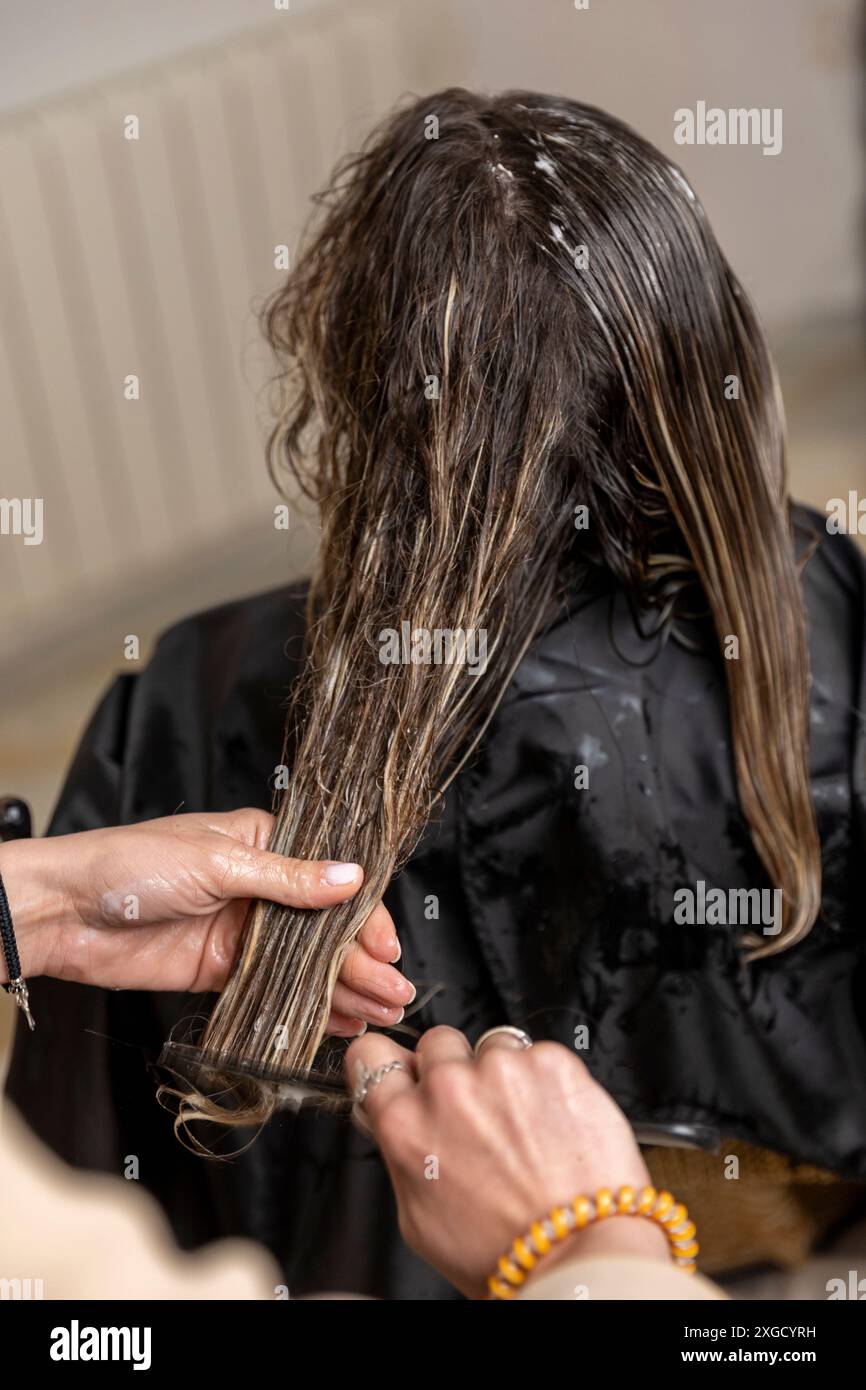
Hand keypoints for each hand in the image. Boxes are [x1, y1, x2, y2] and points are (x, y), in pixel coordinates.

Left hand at [0, 810, 412, 1033]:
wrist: (64, 913)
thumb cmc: (131, 865)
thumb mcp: (216, 861)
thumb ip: (288, 878)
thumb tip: (352, 878)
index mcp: (263, 841)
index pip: (331, 878)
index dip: (364, 915)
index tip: (387, 949)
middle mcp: (260, 884)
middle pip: (325, 926)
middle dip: (362, 961)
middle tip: (394, 993)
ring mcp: (242, 930)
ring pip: (306, 963)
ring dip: (343, 988)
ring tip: (380, 1013)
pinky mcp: (222, 969)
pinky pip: (275, 989)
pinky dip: (306, 1007)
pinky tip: (338, 1023)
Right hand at [344, 1025, 667, 1297]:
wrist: (576, 1253)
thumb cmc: (501, 1249)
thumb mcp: (418, 1217)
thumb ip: (401, 1151)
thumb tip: (394, 1115)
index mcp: (406, 1123)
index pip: (371, 1055)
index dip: (389, 1065)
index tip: (403, 1072)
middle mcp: (449, 1087)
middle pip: (437, 1043)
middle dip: (452, 1070)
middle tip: (477, 1114)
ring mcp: (503, 1069)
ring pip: (493, 1046)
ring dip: (503, 1075)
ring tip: (524, 1127)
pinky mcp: (552, 1063)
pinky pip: (539, 1055)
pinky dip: (546, 1082)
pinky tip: (553, 1124)